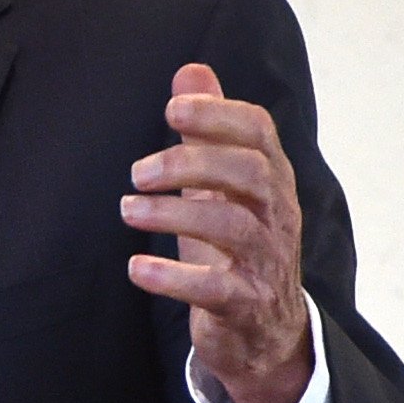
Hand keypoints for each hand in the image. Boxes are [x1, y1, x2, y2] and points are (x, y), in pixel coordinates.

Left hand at [123, 66, 312, 402]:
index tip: (171, 110)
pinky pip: (217, 289)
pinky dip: (174, 278)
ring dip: (174, 215)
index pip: (260, 132)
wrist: (264, 331)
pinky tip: (137, 269)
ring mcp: (266, 261)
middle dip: (191, 163)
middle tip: (137, 174)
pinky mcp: (246, 305)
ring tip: (127, 211)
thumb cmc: (236, 247)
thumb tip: (191, 71)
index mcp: (271, 180)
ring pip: (233, 228)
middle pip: (250, 173)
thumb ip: (208, 131)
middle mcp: (276, 215)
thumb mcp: (222, 186)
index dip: (218, 114)